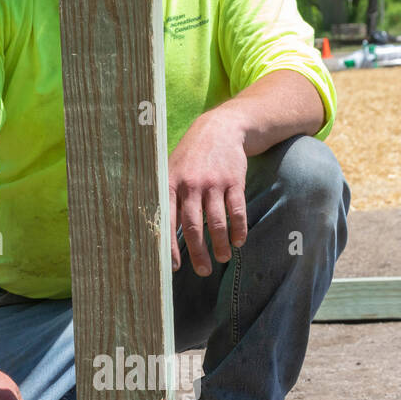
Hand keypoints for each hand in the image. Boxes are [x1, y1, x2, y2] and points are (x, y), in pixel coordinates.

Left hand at [168, 111, 248, 276]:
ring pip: (217, 222)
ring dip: (220, 245)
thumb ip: (168, 200)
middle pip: (193, 227)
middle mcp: (191, 185)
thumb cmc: (191, 157)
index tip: (174, 267)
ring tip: (222, 258)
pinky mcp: (234, 181)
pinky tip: (238, 241)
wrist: (221, 128)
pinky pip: (237, 211)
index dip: (170, 247)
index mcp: (171, 184)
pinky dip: (238, 229)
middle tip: (203, 271)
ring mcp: (214, 183)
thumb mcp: (173, 171)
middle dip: (198, 253)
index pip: (167, 221)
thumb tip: (162, 235)